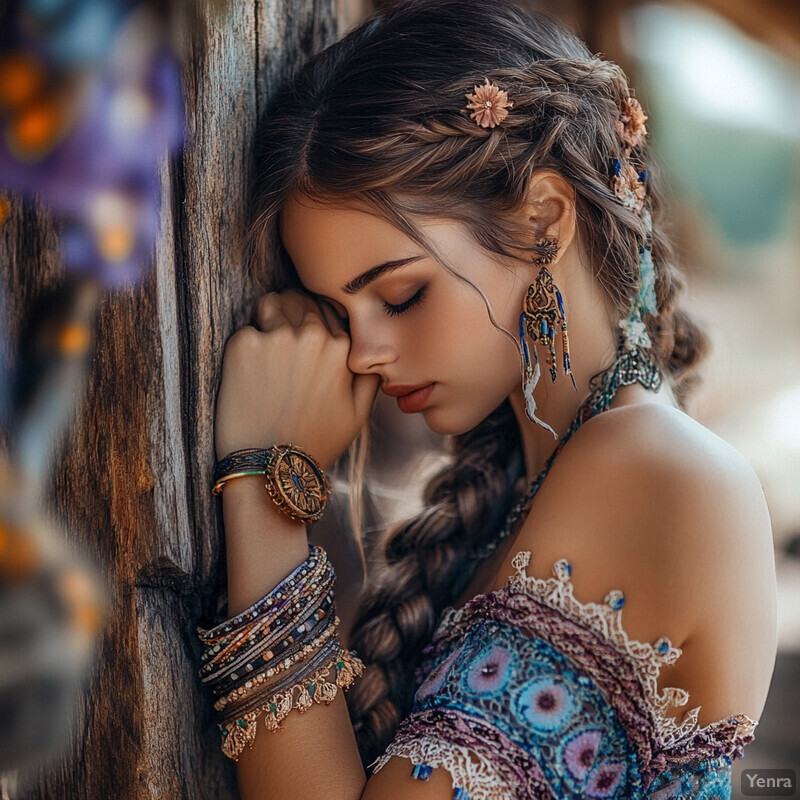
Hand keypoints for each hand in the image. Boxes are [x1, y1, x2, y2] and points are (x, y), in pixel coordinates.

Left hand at [214, 289, 379, 468]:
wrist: (270, 466)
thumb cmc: (315, 442)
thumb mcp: (357, 413)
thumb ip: (371, 375)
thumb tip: (384, 349)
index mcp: (342, 347)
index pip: (328, 306)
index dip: (316, 318)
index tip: (306, 336)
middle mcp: (311, 335)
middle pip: (300, 299)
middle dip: (292, 315)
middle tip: (283, 347)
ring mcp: (275, 337)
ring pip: (271, 304)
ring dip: (268, 319)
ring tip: (266, 352)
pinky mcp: (243, 345)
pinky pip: (245, 330)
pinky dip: (246, 347)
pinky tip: (250, 375)